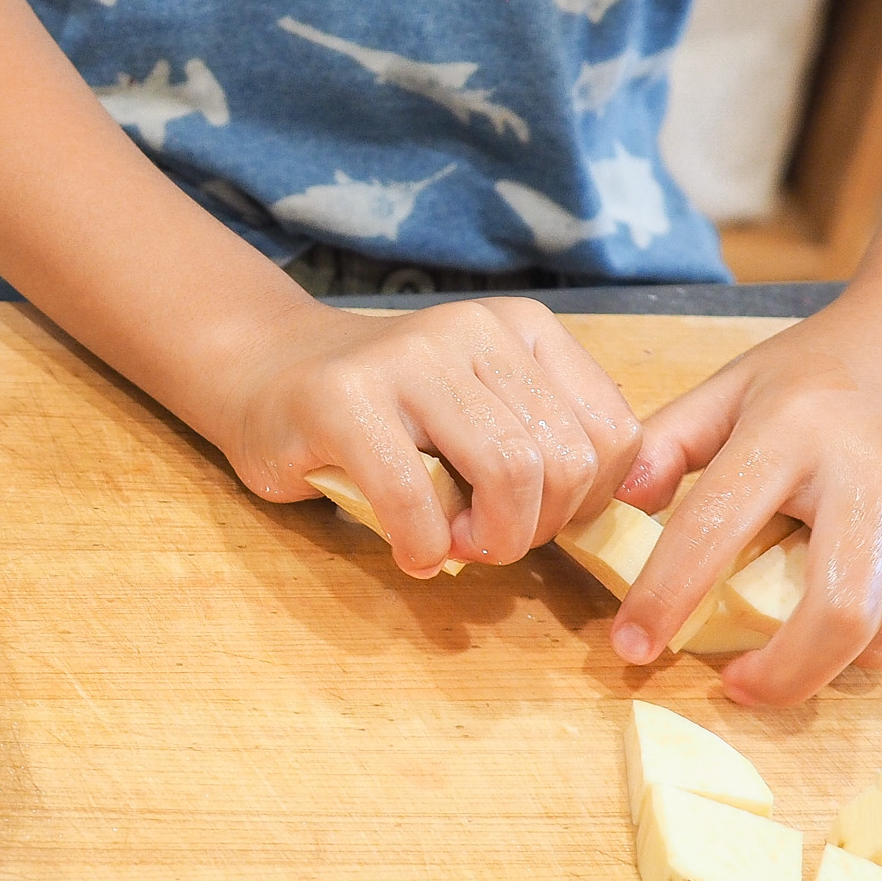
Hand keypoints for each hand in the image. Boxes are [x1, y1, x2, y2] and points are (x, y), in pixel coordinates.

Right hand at [213, 297, 642, 577]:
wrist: (268, 376)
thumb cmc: (386, 416)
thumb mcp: (484, 412)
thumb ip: (544, 442)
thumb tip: (612, 511)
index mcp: (522, 329)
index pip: (613, 433)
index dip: (586, 504)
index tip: (536, 521)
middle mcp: (472, 330)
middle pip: (564, 461)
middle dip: (535, 530)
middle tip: (487, 542)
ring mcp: (407, 357)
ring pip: (509, 474)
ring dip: (488, 540)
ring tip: (452, 545)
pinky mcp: (344, 398)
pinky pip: (415, 496)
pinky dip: (423, 545)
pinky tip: (411, 551)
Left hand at [611, 279, 881, 703]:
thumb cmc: (824, 366)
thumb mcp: (735, 384)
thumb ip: (667, 442)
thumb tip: (617, 507)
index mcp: (793, 429)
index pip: (716, 529)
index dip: (666, 599)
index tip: (632, 647)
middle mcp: (874, 472)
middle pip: (836, 616)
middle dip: (781, 677)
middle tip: (736, 686)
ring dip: (826, 659)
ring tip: (788, 638)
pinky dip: (874, 636)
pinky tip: (845, 602)